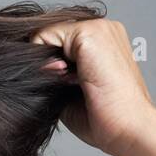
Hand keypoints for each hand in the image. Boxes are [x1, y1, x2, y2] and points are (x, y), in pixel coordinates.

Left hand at [29, 18, 155, 155]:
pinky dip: (44, 59)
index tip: (64, 87)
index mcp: (104, 41)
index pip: (59, 41)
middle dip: (48, 62)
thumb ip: (53, 73)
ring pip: (47, 35)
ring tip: (74, 84)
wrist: (128, 129)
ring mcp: (98, 27)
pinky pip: (44, 35)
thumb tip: (27, 65)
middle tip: (69, 86)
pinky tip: (67, 78)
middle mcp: (103, 28)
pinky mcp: (89, 32)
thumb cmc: (103, 119)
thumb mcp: (71, 90)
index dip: (49, 63)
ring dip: (48, 63)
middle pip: (51, 36)